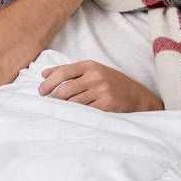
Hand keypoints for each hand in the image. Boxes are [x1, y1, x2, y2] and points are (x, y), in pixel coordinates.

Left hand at [39, 60, 162, 111]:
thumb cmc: (113, 84)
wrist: (138, 97)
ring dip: (65, 108)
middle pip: (64, 90)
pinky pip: (83, 111)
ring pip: (72, 102)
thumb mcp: (94, 71)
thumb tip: (44, 73)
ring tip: (66, 110)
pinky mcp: (105, 105)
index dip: (48, 83)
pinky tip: (78, 115)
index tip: (42, 91)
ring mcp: (101, 91)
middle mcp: (96, 77)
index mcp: (91, 66)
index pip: (62, 72)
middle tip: (52, 104)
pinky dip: (77, 114)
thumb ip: (69, 71)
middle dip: (54, 99)